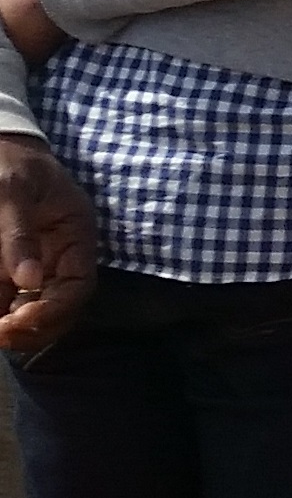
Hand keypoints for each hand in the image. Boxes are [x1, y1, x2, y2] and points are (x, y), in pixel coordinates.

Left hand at [0, 135, 94, 353]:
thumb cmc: (8, 163)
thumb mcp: (10, 191)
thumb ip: (18, 234)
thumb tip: (27, 280)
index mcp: (75, 234)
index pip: (79, 285)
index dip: (55, 309)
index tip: (19, 321)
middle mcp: (61, 255)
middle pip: (60, 305)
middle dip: (33, 326)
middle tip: (0, 334)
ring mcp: (36, 263)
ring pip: (33, 308)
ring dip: (14, 325)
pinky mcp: (11, 267)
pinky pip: (9, 298)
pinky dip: (1, 310)